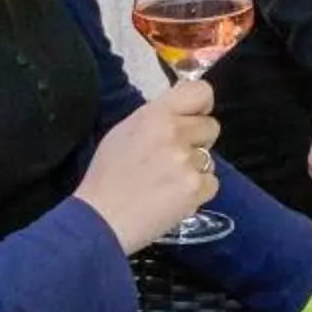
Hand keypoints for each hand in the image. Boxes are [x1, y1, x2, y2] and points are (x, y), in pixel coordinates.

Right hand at [76, 79, 220, 253]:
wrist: (100, 220)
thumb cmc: (107, 176)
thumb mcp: (123, 133)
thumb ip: (156, 119)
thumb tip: (181, 114)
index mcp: (154, 115)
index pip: (200, 92)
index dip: (202, 105)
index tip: (196, 116)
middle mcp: (174, 133)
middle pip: (211, 127)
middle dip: (197, 141)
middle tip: (174, 158)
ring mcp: (187, 162)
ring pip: (210, 159)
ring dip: (194, 169)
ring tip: (167, 182)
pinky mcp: (195, 188)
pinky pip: (211, 183)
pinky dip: (197, 192)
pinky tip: (173, 198)